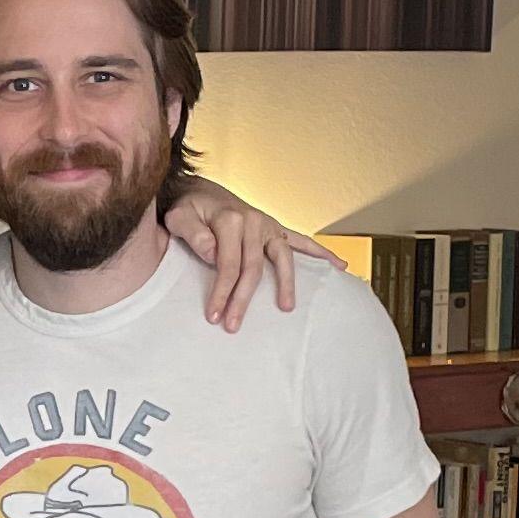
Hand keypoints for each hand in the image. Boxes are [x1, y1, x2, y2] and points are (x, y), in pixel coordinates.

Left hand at [160, 177, 348, 328]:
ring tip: (286, 308)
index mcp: (229, 219)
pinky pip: (301, 241)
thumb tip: (212, 253)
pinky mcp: (276, 229)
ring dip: (286, 284)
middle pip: (253, 268)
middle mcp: (253, 220)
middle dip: (243, 299)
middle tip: (234, 326)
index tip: (214, 315)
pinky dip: (321, 253)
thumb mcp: (179, 216)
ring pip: (282, 258)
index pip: (228, 263)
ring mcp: (268, 225)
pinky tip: (339, 266)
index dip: (221, 291)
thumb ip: (192, 233)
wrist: (199, 191)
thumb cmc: (187, 209)